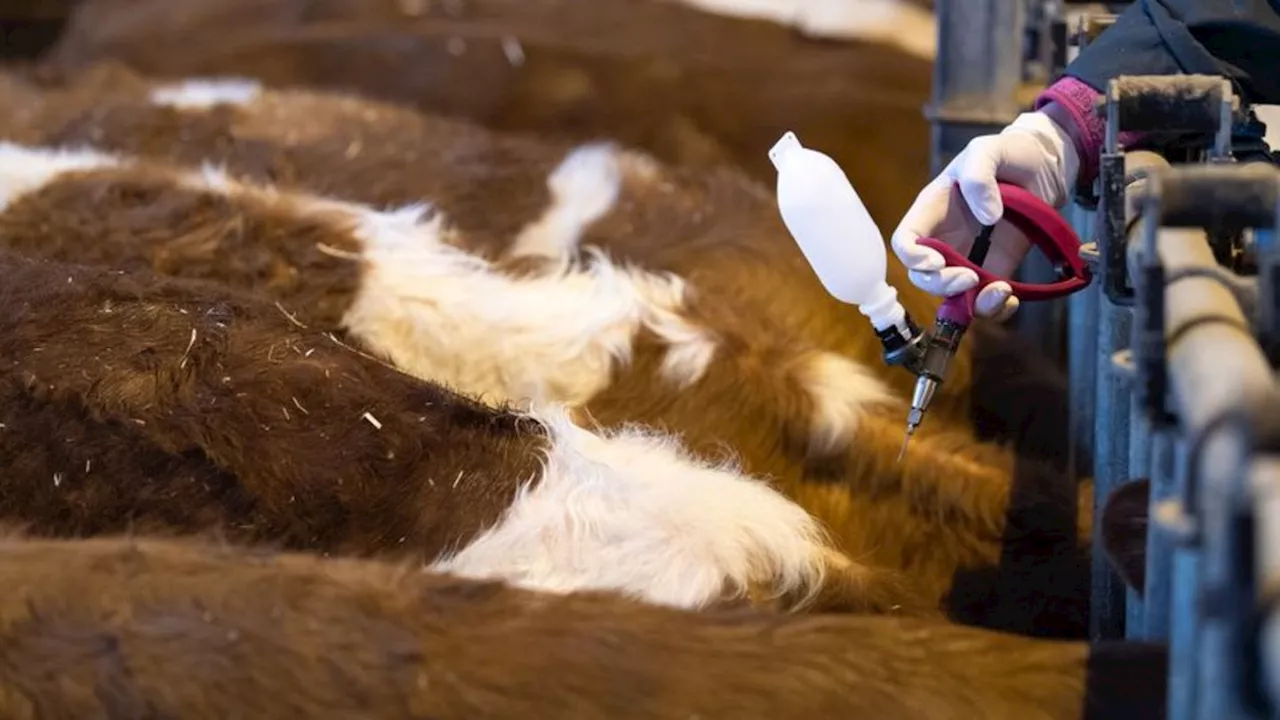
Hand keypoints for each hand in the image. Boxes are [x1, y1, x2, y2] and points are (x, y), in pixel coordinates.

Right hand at [891, 108, 1079, 320]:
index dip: (912, 256)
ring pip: (953, 295)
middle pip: (924, 276)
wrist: (1045, 166)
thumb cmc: (1008, 153)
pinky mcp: (996, 269)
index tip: (936, 261)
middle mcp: (945, 239)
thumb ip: (979, 176)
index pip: (905, 241)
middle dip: (942, 284)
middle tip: (971, 279)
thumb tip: (987, 218)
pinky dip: (996, 308)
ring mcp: (969, 258)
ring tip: (1001, 291)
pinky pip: (986, 299)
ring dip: (971, 303)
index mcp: (932, 211)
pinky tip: (1011, 298)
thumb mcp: (988, 150)